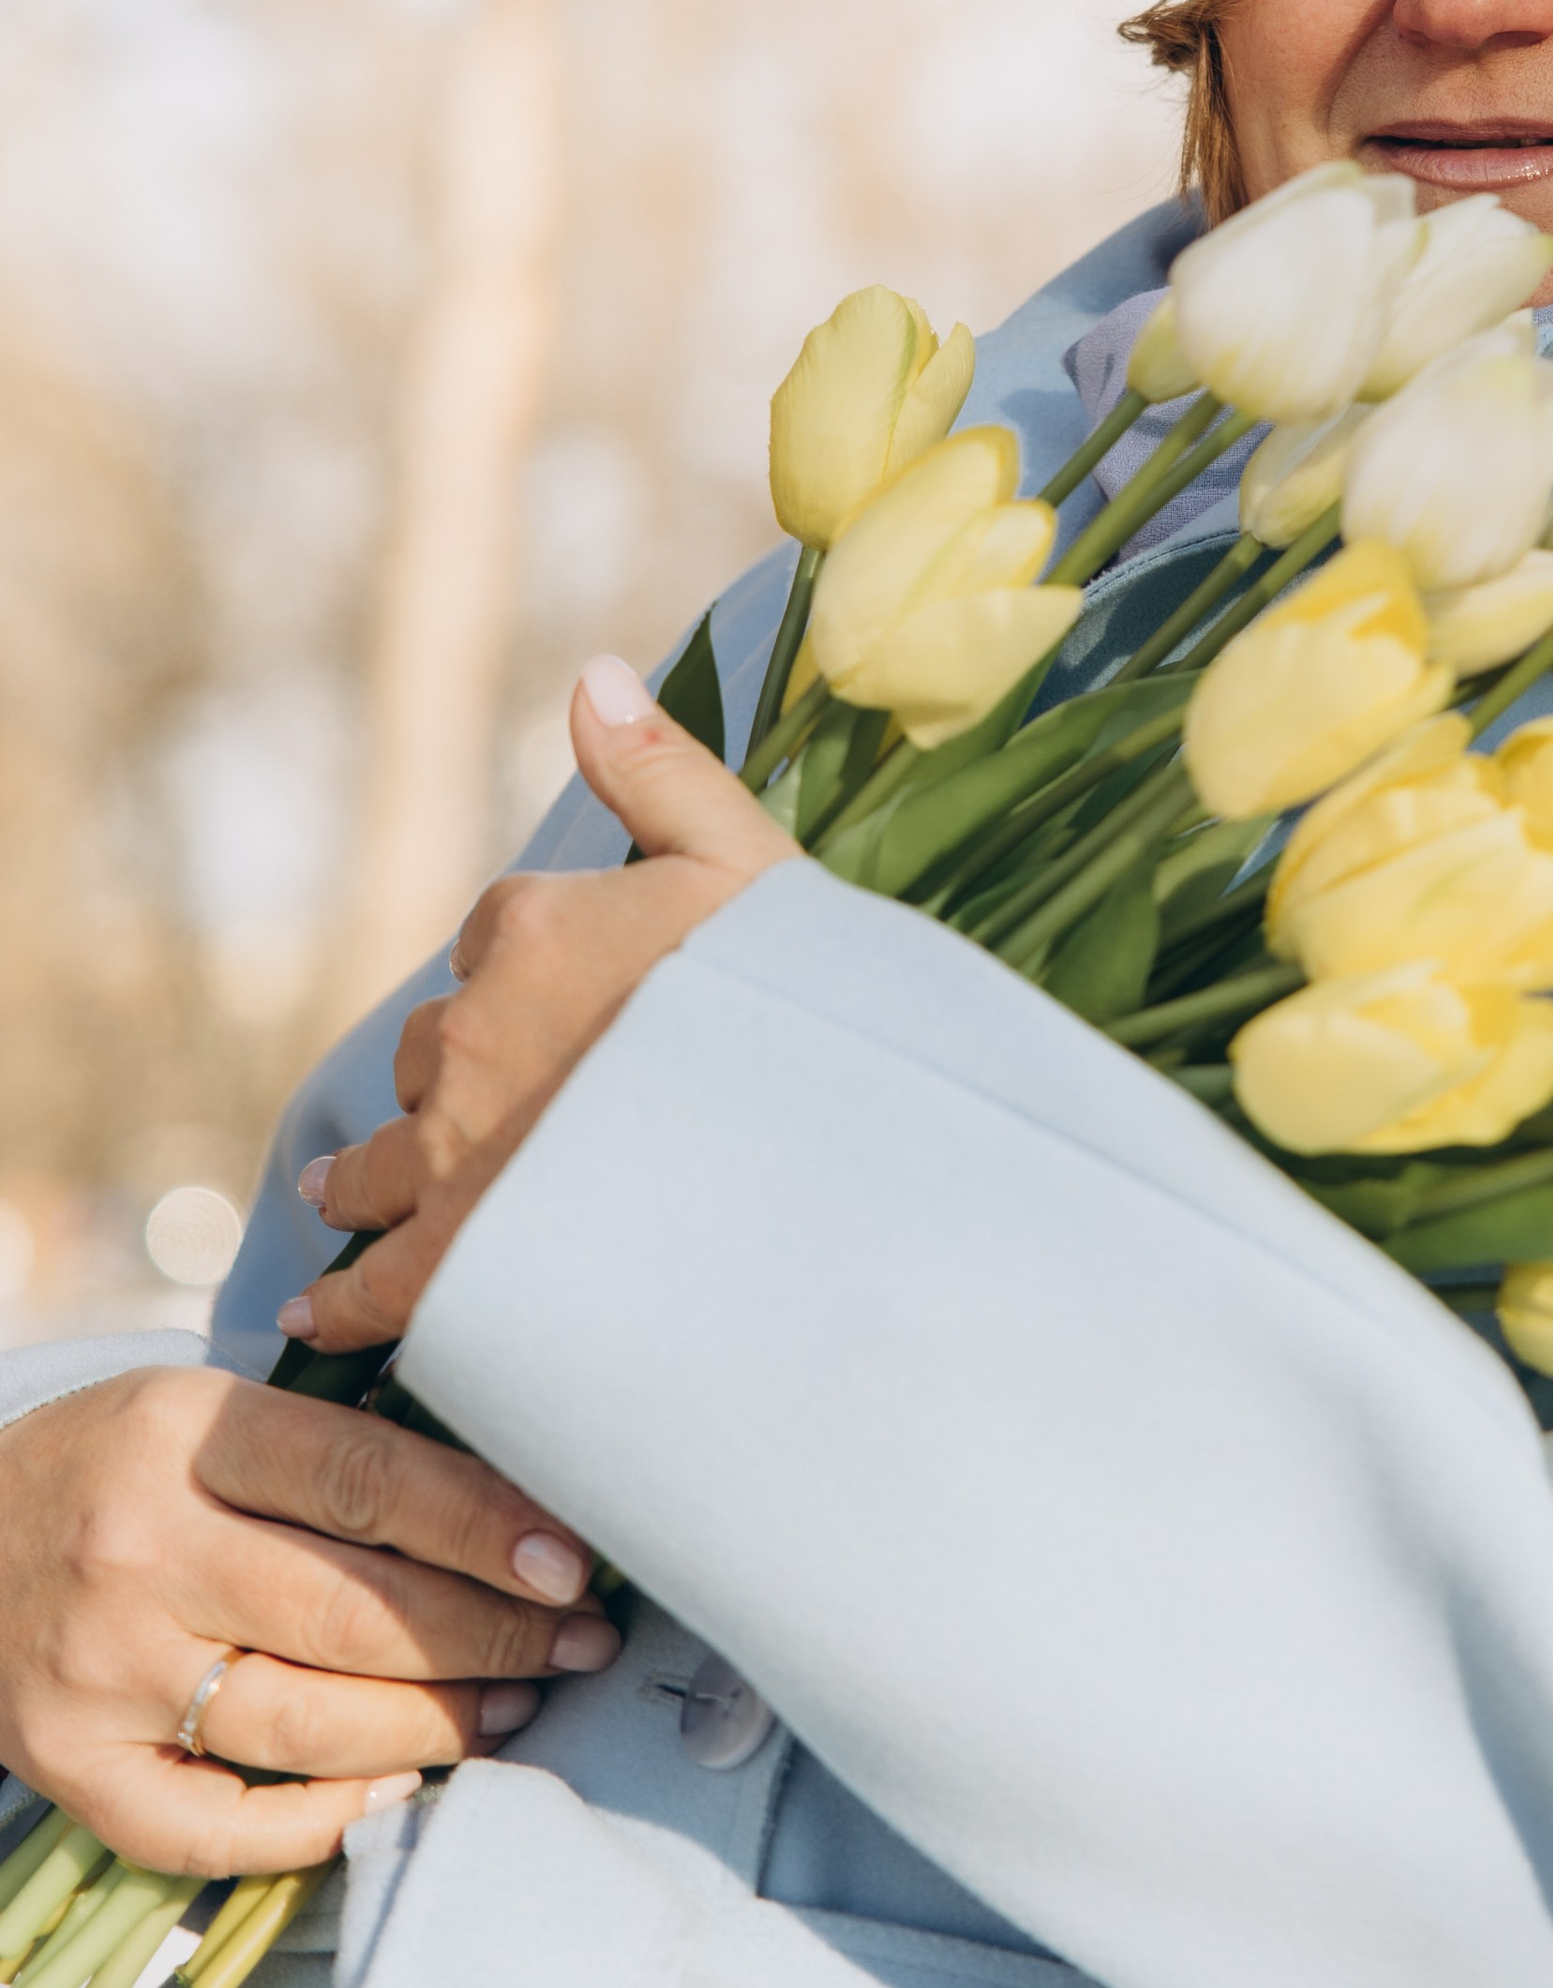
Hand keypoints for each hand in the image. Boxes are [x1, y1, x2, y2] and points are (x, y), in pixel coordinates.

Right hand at [0, 1367, 618, 1875]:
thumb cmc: (113, 1469)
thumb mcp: (205, 1414)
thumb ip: (334, 1454)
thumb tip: (513, 1508)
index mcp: (181, 1437)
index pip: (366, 1482)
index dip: (484, 1528)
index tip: (573, 1563)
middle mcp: (135, 1555)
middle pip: (352, 1613)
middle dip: (491, 1636)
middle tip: (578, 1643)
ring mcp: (99, 1673)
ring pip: (307, 1723)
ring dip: (438, 1726)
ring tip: (517, 1708)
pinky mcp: (71, 1768)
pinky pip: (215, 1827)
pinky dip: (321, 1822)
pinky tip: (398, 1793)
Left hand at [287, 653, 796, 1358]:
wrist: (805, 1154)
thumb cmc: (792, 1006)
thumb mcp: (744, 858)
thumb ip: (658, 770)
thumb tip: (589, 676)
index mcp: (532, 929)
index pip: (498, 933)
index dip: (529, 961)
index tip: (565, 997)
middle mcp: (471, 1035)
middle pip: (435, 1045)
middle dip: (454, 1068)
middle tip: (474, 1108)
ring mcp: (457, 1152)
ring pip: (383, 1157)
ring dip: (363, 1172)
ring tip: (339, 1188)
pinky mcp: (458, 1259)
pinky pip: (375, 1282)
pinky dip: (340, 1300)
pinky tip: (312, 1312)